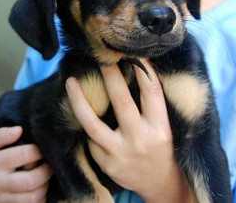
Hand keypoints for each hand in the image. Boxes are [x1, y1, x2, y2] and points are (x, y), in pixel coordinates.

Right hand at [0, 126, 52, 202]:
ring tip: (44, 175)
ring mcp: (0, 200)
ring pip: (33, 198)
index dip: (38, 151)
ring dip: (45, 186)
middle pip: (31, 180)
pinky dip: (40, 198)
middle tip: (49, 163)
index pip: (23, 156)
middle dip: (46, 170)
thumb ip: (1, 134)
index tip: (41, 149)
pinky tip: (38, 187)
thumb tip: (19, 130)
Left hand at [65, 58, 193, 202]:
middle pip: (122, 102)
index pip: (151, 92)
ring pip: (92, 124)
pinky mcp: (106, 163)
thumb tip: (136, 67)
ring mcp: (121, 153)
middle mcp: (141, 139)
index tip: (132, 51)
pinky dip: (88, 125)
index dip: (142, 69)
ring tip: (70, 82)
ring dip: (79, 101)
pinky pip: (91, 139)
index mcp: (160, 126)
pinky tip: (84, 115)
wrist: (160, 184)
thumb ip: (151, 103)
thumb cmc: (161, 146)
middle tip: (100, 57)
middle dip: (110, 76)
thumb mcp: (164, 125)